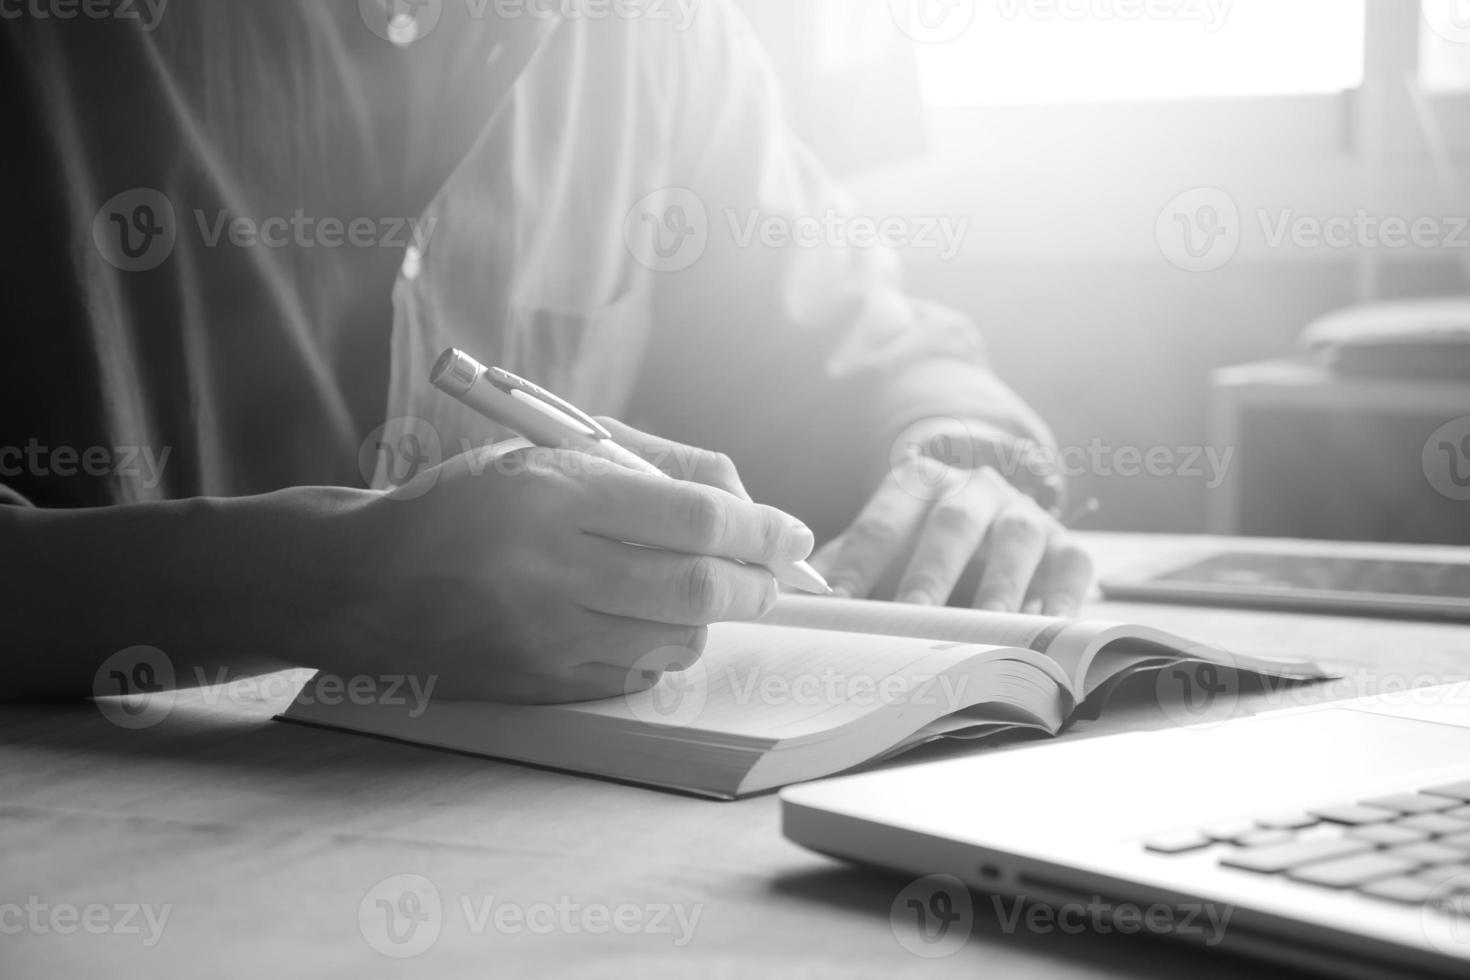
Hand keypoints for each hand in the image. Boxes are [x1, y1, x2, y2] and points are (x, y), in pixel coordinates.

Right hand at [316, 422, 812, 702]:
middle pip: (696, 586)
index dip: (759, 526)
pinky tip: (646, 621)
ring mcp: (545, 636)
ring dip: (711, 615)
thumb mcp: (544, 452)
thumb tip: (741, 498)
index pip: (691, 515)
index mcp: (552, 493)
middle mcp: (550, 568)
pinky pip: (638, 674)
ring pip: (677, 638)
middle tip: (775, 573)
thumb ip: (645, 465)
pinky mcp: (541, 684)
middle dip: (755, 580)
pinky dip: (664, 647)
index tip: (792, 533)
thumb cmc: (464, 502)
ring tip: (700, 589)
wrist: (362, 581)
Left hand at [812, 455, 1092, 616]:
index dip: (859, 563)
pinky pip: (1070, 567)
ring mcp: (1025, 513)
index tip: (840, 606)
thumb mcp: (879, 548)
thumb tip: (796, 604)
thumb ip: (840, 567)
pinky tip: (1045, 629)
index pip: (883, 520)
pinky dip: (1061, 598)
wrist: (994, 526)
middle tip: (912, 617)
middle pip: (951, 524)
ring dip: (999, 587)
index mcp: (919, 482)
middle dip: (929, 573)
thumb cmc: (919, 547)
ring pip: (1016, 539)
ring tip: (986, 629)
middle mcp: (975, 488)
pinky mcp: (1066, 545)